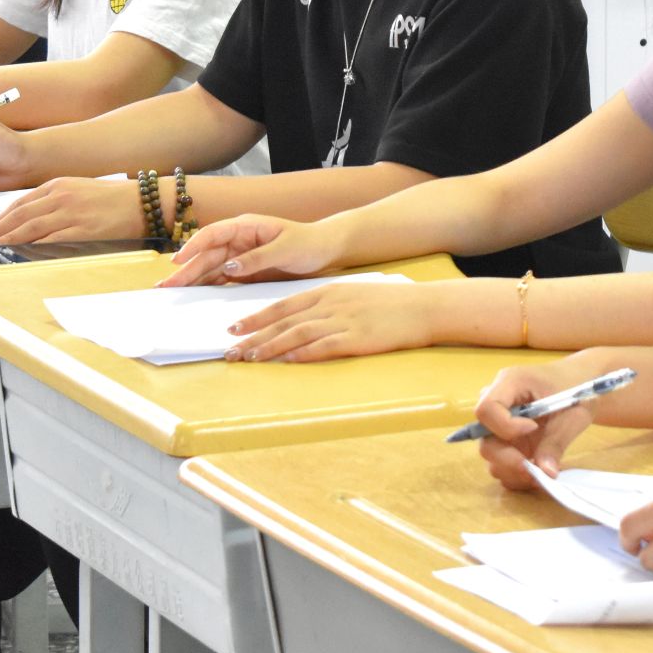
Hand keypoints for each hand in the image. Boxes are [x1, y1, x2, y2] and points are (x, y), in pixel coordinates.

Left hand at [0, 177, 141, 246]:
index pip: (20, 203)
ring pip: (30, 228)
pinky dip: (30, 248)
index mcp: (59, 185)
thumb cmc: (116, 199)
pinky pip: (50, 241)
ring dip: (6, 240)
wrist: (145, 202)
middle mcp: (61, 197)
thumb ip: (57, 202)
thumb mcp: (81, 191)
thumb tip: (34, 221)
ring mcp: (71, 213)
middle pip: (19, 215)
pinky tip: (18, 254)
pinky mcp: (83, 230)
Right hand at [159, 213, 349, 286]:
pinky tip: (194, 296)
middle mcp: (238, 240)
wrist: (325, 250)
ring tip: (171, 292)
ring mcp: (240, 256)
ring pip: (210, 268)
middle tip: (165, 286)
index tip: (177, 262)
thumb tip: (229, 266)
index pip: (213, 235)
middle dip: (185, 270)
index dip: (193, 247)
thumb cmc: (308, 243)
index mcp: (246, 226)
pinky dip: (207, 287)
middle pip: (206, 255)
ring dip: (191, 280)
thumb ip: (257, 258)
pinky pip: (222, 279)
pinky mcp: (245, 271)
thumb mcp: (286, 249)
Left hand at [222, 278, 435, 362]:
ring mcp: (342, 321)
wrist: (424, 306)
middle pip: (283, 321)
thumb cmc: (391, 304)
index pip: (282, 305)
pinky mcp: (356, 339)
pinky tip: (283, 362)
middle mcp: (330, 304)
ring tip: (248, 358)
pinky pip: (321, 347)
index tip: (234, 328)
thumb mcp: (353, 296)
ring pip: (296, 334)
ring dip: (268, 347)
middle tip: (229, 349)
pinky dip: (299, 355)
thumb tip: (304, 321)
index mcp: (327, 291)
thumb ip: (328, 306)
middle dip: (253, 336)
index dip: (256, 317)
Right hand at [473, 357, 602, 487]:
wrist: (581, 387)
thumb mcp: (572, 416)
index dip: (506, 426)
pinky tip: (538, 472)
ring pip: (490, 454)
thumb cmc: (576, 391)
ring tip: (541, 474)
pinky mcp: (505, 440)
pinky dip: (517, 474)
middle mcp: (497, 403)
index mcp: (509, 383)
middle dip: (508, 459)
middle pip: (484, 437)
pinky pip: (501, 462)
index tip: (534, 428)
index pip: (487, 409)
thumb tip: (546, 474)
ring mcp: (499, 423)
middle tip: (535, 471)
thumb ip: (556, 443)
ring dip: (513, 471)